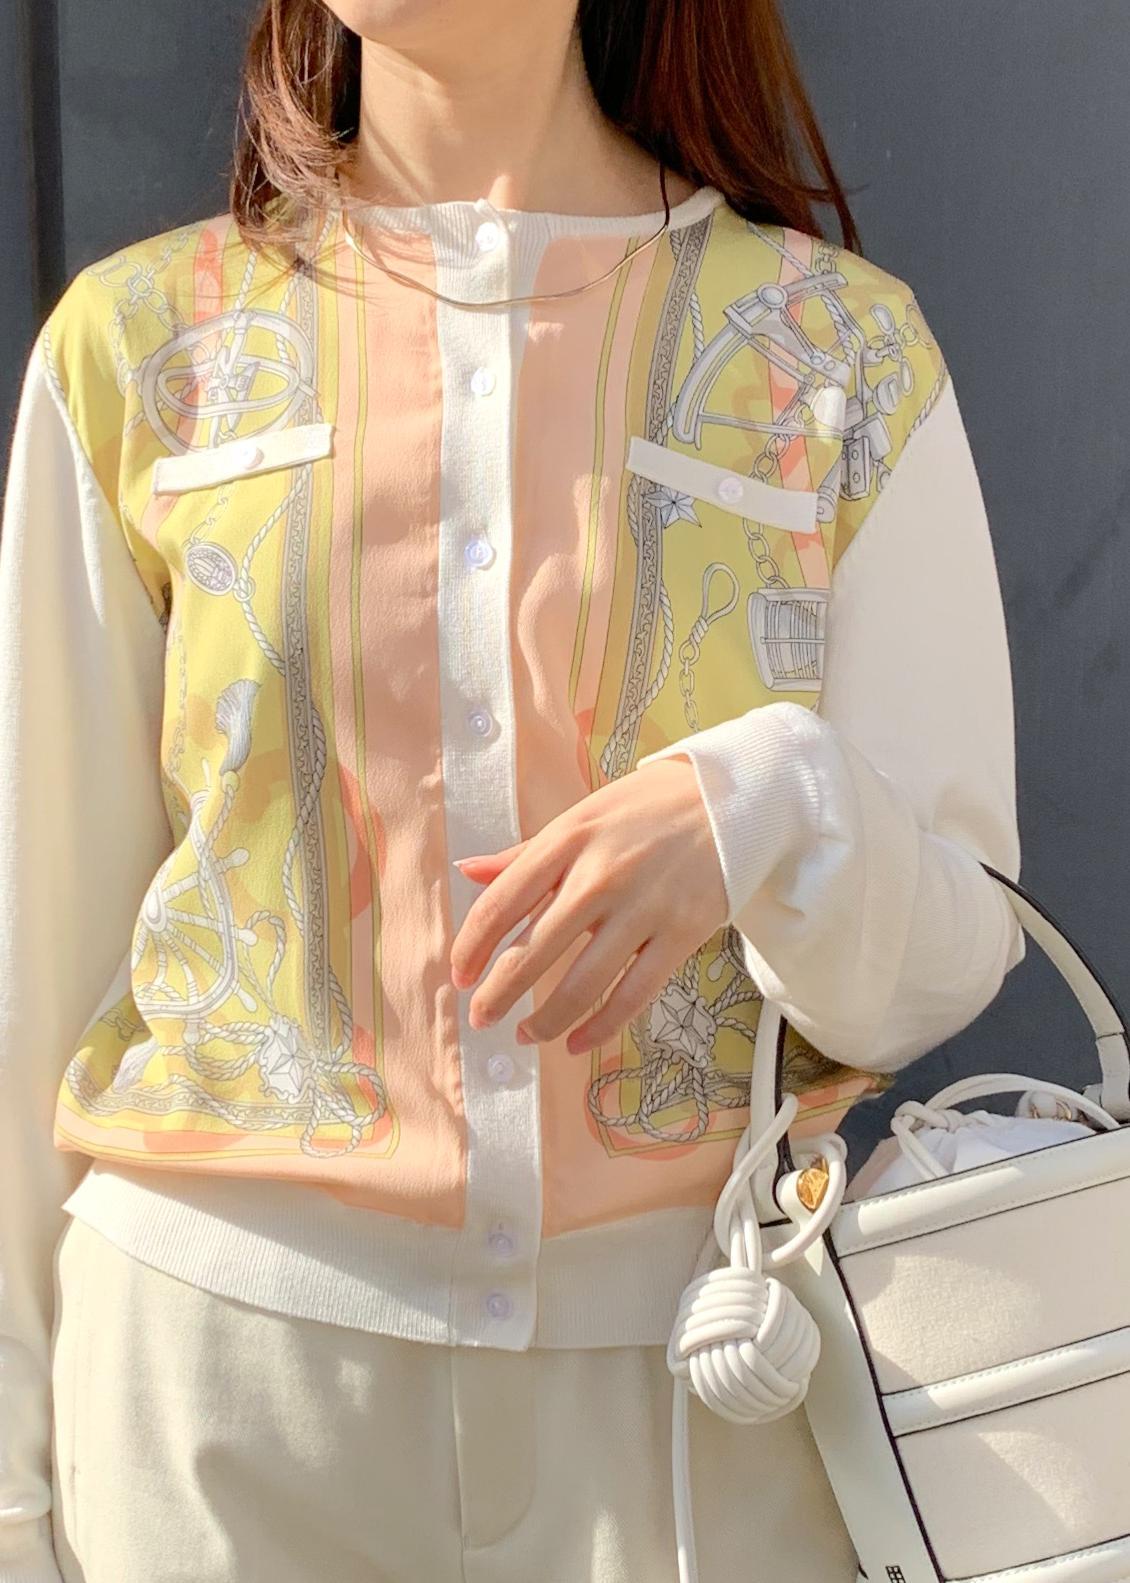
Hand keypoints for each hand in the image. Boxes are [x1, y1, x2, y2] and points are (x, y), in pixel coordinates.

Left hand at [448, 755, 729, 1054]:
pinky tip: (577, 1043)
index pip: (502, 901)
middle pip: (536, 949)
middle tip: (482, 1017)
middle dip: (500, 992)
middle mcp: (601, 874)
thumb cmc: (646, 808)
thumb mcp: (581, 816)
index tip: (460, 975)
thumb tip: (467, 871)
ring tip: (526, 1034)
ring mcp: (644, 906)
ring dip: (546, 1019)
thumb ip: (526, 853)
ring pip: (583, 982)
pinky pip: (634, 993)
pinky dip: (601, 1027)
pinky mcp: (682, 932)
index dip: (473, 945)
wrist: (731, 799)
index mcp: (569, 839)